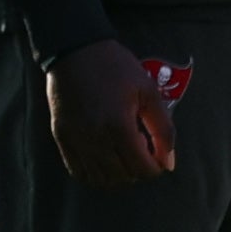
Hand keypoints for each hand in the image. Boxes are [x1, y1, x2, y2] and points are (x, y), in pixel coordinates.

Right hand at [47, 40, 174, 189]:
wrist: (75, 52)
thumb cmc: (117, 69)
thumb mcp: (149, 93)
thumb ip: (163, 129)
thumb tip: (169, 162)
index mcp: (119, 127)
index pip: (141, 169)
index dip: (156, 167)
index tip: (159, 155)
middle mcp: (95, 139)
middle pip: (123, 176)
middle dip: (139, 170)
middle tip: (144, 152)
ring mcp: (75, 141)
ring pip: (100, 179)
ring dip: (119, 175)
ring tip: (126, 156)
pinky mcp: (61, 139)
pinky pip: (78, 171)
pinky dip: (96, 174)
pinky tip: (106, 161)